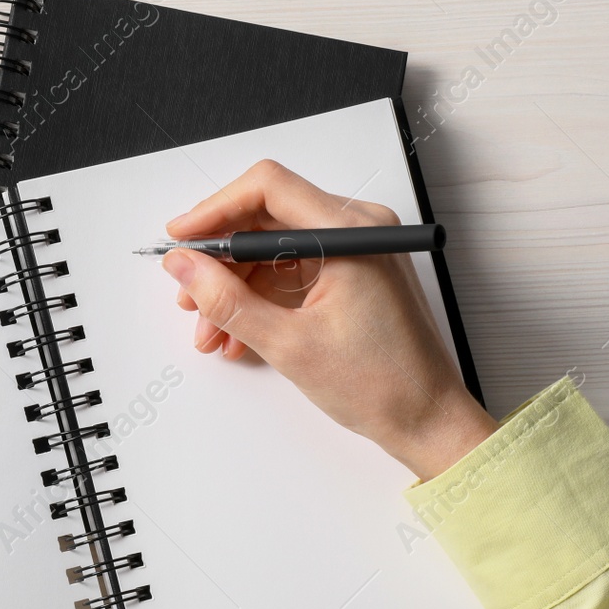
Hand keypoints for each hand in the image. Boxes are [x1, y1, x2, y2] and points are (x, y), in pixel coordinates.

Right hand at [162, 160, 496, 479]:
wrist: (426, 419)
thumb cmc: (383, 384)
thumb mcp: (289, 344)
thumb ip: (227, 301)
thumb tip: (184, 268)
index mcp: (351, 232)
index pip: (268, 188)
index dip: (215, 210)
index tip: (182, 239)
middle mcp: (358, 230)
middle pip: (267, 218)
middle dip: (221, 259)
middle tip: (189, 296)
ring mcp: (357, 251)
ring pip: (275, 249)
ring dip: (236, 286)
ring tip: (210, 329)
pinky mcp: (353, 273)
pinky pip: (293, 270)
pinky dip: (261, 298)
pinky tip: (238, 333)